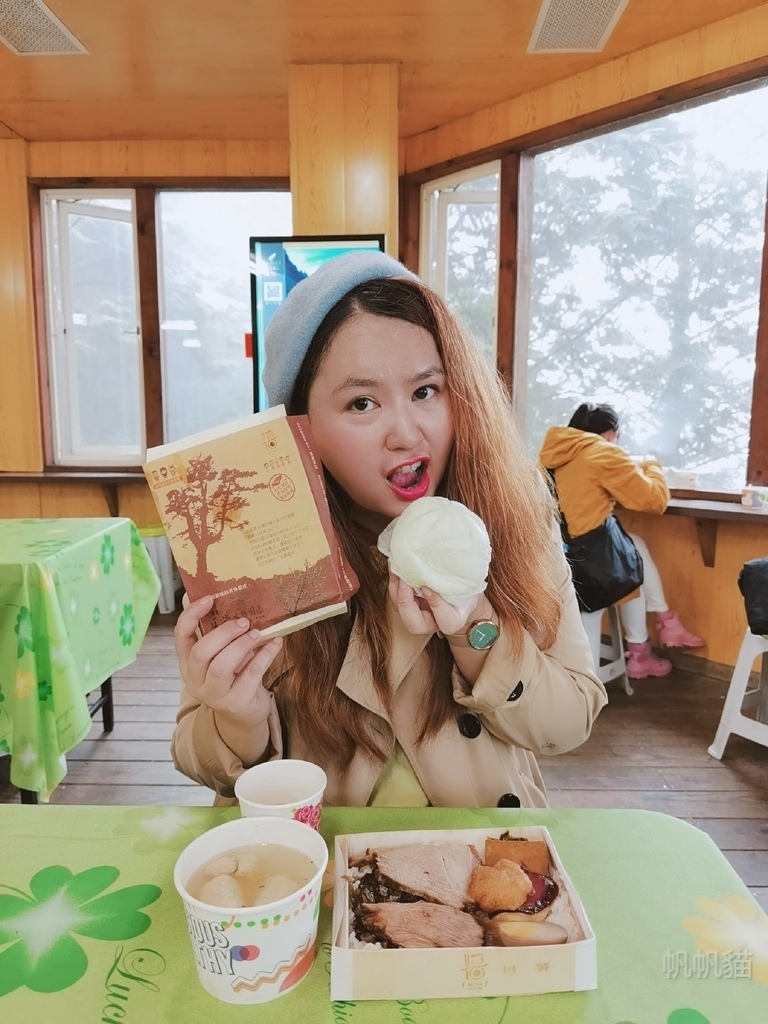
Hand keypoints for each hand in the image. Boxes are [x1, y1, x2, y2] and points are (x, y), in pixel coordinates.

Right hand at [174, 595, 281, 727]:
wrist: (245, 714)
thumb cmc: (233, 676)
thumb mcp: (221, 655)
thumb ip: (219, 633)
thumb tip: (225, 597)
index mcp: (187, 664)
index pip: (180, 636)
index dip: (191, 615)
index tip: (209, 599)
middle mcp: (195, 680)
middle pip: (200, 653)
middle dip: (222, 633)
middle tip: (243, 621)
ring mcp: (215, 695)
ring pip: (221, 666)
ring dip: (241, 645)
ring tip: (257, 633)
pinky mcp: (237, 702)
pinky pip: (251, 673)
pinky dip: (265, 655)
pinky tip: (275, 642)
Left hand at [387, 570, 480, 637]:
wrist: (461, 592)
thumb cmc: (467, 589)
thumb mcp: (468, 586)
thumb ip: (458, 585)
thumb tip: (440, 568)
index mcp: (452, 623)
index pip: (445, 621)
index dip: (435, 604)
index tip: (428, 586)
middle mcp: (433, 625)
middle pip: (414, 625)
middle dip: (406, 602)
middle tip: (405, 580)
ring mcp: (419, 617)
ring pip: (401, 611)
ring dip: (396, 590)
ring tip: (396, 568)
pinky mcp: (409, 606)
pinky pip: (397, 598)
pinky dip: (394, 583)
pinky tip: (395, 566)